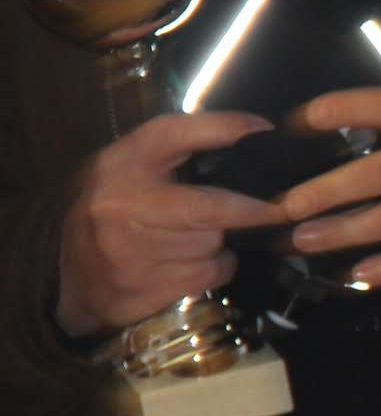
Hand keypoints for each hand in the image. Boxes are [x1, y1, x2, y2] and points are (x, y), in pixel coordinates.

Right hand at [55, 112, 285, 337]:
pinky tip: (196, 262)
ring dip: (222, 242)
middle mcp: (124, 204)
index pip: (175, 133)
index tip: (265, 129)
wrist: (67, 275)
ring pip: (213, 243)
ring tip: (204, 237)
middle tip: (278, 208)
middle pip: (211, 207)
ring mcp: (133, 250)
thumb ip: (175, 150)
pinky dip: (216, 267)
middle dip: (250, 211)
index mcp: (121, 164)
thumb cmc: (112, 210)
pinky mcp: (146, 287)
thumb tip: (250, 134)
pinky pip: (209, 273)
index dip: (225, 128)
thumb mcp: (129, 168)